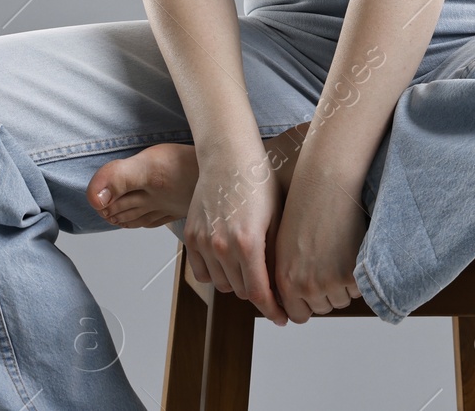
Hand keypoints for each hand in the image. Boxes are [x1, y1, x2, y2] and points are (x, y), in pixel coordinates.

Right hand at [183, 144, 289, 325]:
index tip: (283, 318)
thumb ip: (276, 256)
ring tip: (251, 270)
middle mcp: (222, 246)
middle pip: (242, 291)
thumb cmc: (259, 181)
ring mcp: (203, 241)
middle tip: (272, 289)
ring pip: (221, 284)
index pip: (259, 294)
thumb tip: (283, 287)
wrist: (229, 155)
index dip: (273, 311)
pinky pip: (201, 271)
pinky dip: (215, 273)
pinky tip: (229, 263)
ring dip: (237, 283)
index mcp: (247, 243)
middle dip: (259, 294)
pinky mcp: (191, 235)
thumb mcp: (277, 218)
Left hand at [271, 171, 368, 322]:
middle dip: (326, 291)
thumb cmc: (304, 208)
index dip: (307, 303)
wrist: (325, 184)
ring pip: (342, 299)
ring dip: (343, 284)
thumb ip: (287, 277)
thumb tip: (291, 303)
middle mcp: (305, 286)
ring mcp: (329, 282)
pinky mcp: (352, 274)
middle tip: (327, 261)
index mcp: (285, 281)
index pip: (298, 315)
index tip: (313, 289)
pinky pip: (358, 289)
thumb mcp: (283, 246)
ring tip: (338, 252)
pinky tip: (349, 250)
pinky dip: (358, 274)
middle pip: (323, 308)